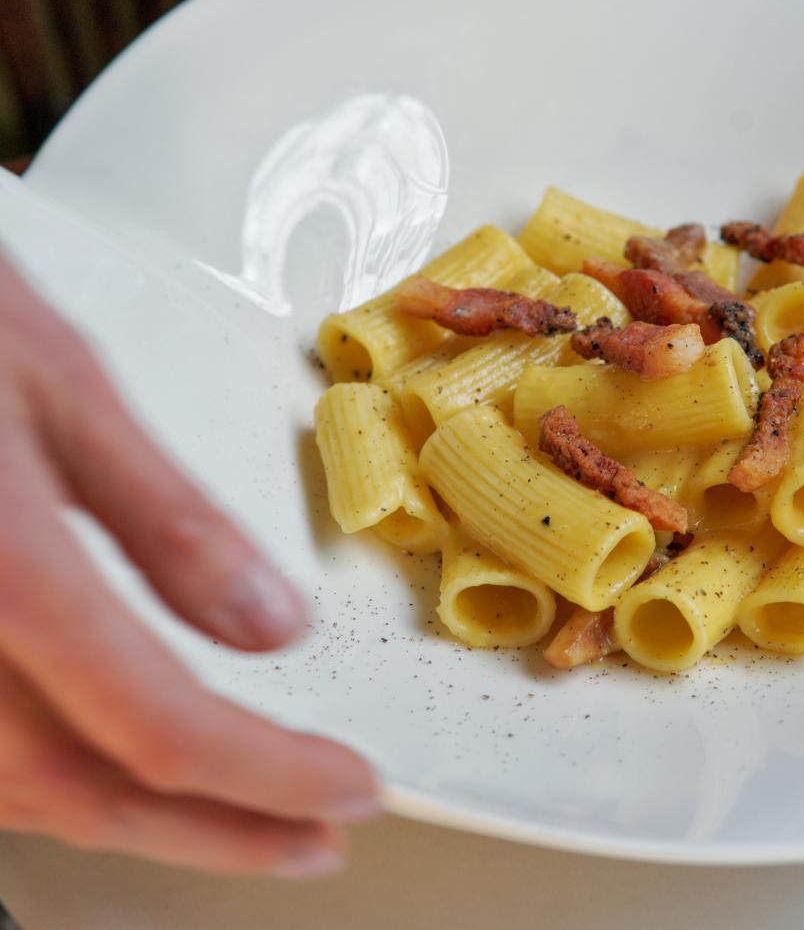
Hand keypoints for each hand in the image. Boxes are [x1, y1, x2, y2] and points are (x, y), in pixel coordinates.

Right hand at [0, 252, 375, 874]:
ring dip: (141, 817)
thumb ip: (167, 520)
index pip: (158, 723)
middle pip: (85, 786)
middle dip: (216, 828)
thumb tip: (269, 624)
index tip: (346, 786)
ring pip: (20, 789)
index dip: (265, 777)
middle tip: (311, 837)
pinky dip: (65, 774)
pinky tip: (122, 766)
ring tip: (239, 817)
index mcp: (4, 567)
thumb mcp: (72, 389)